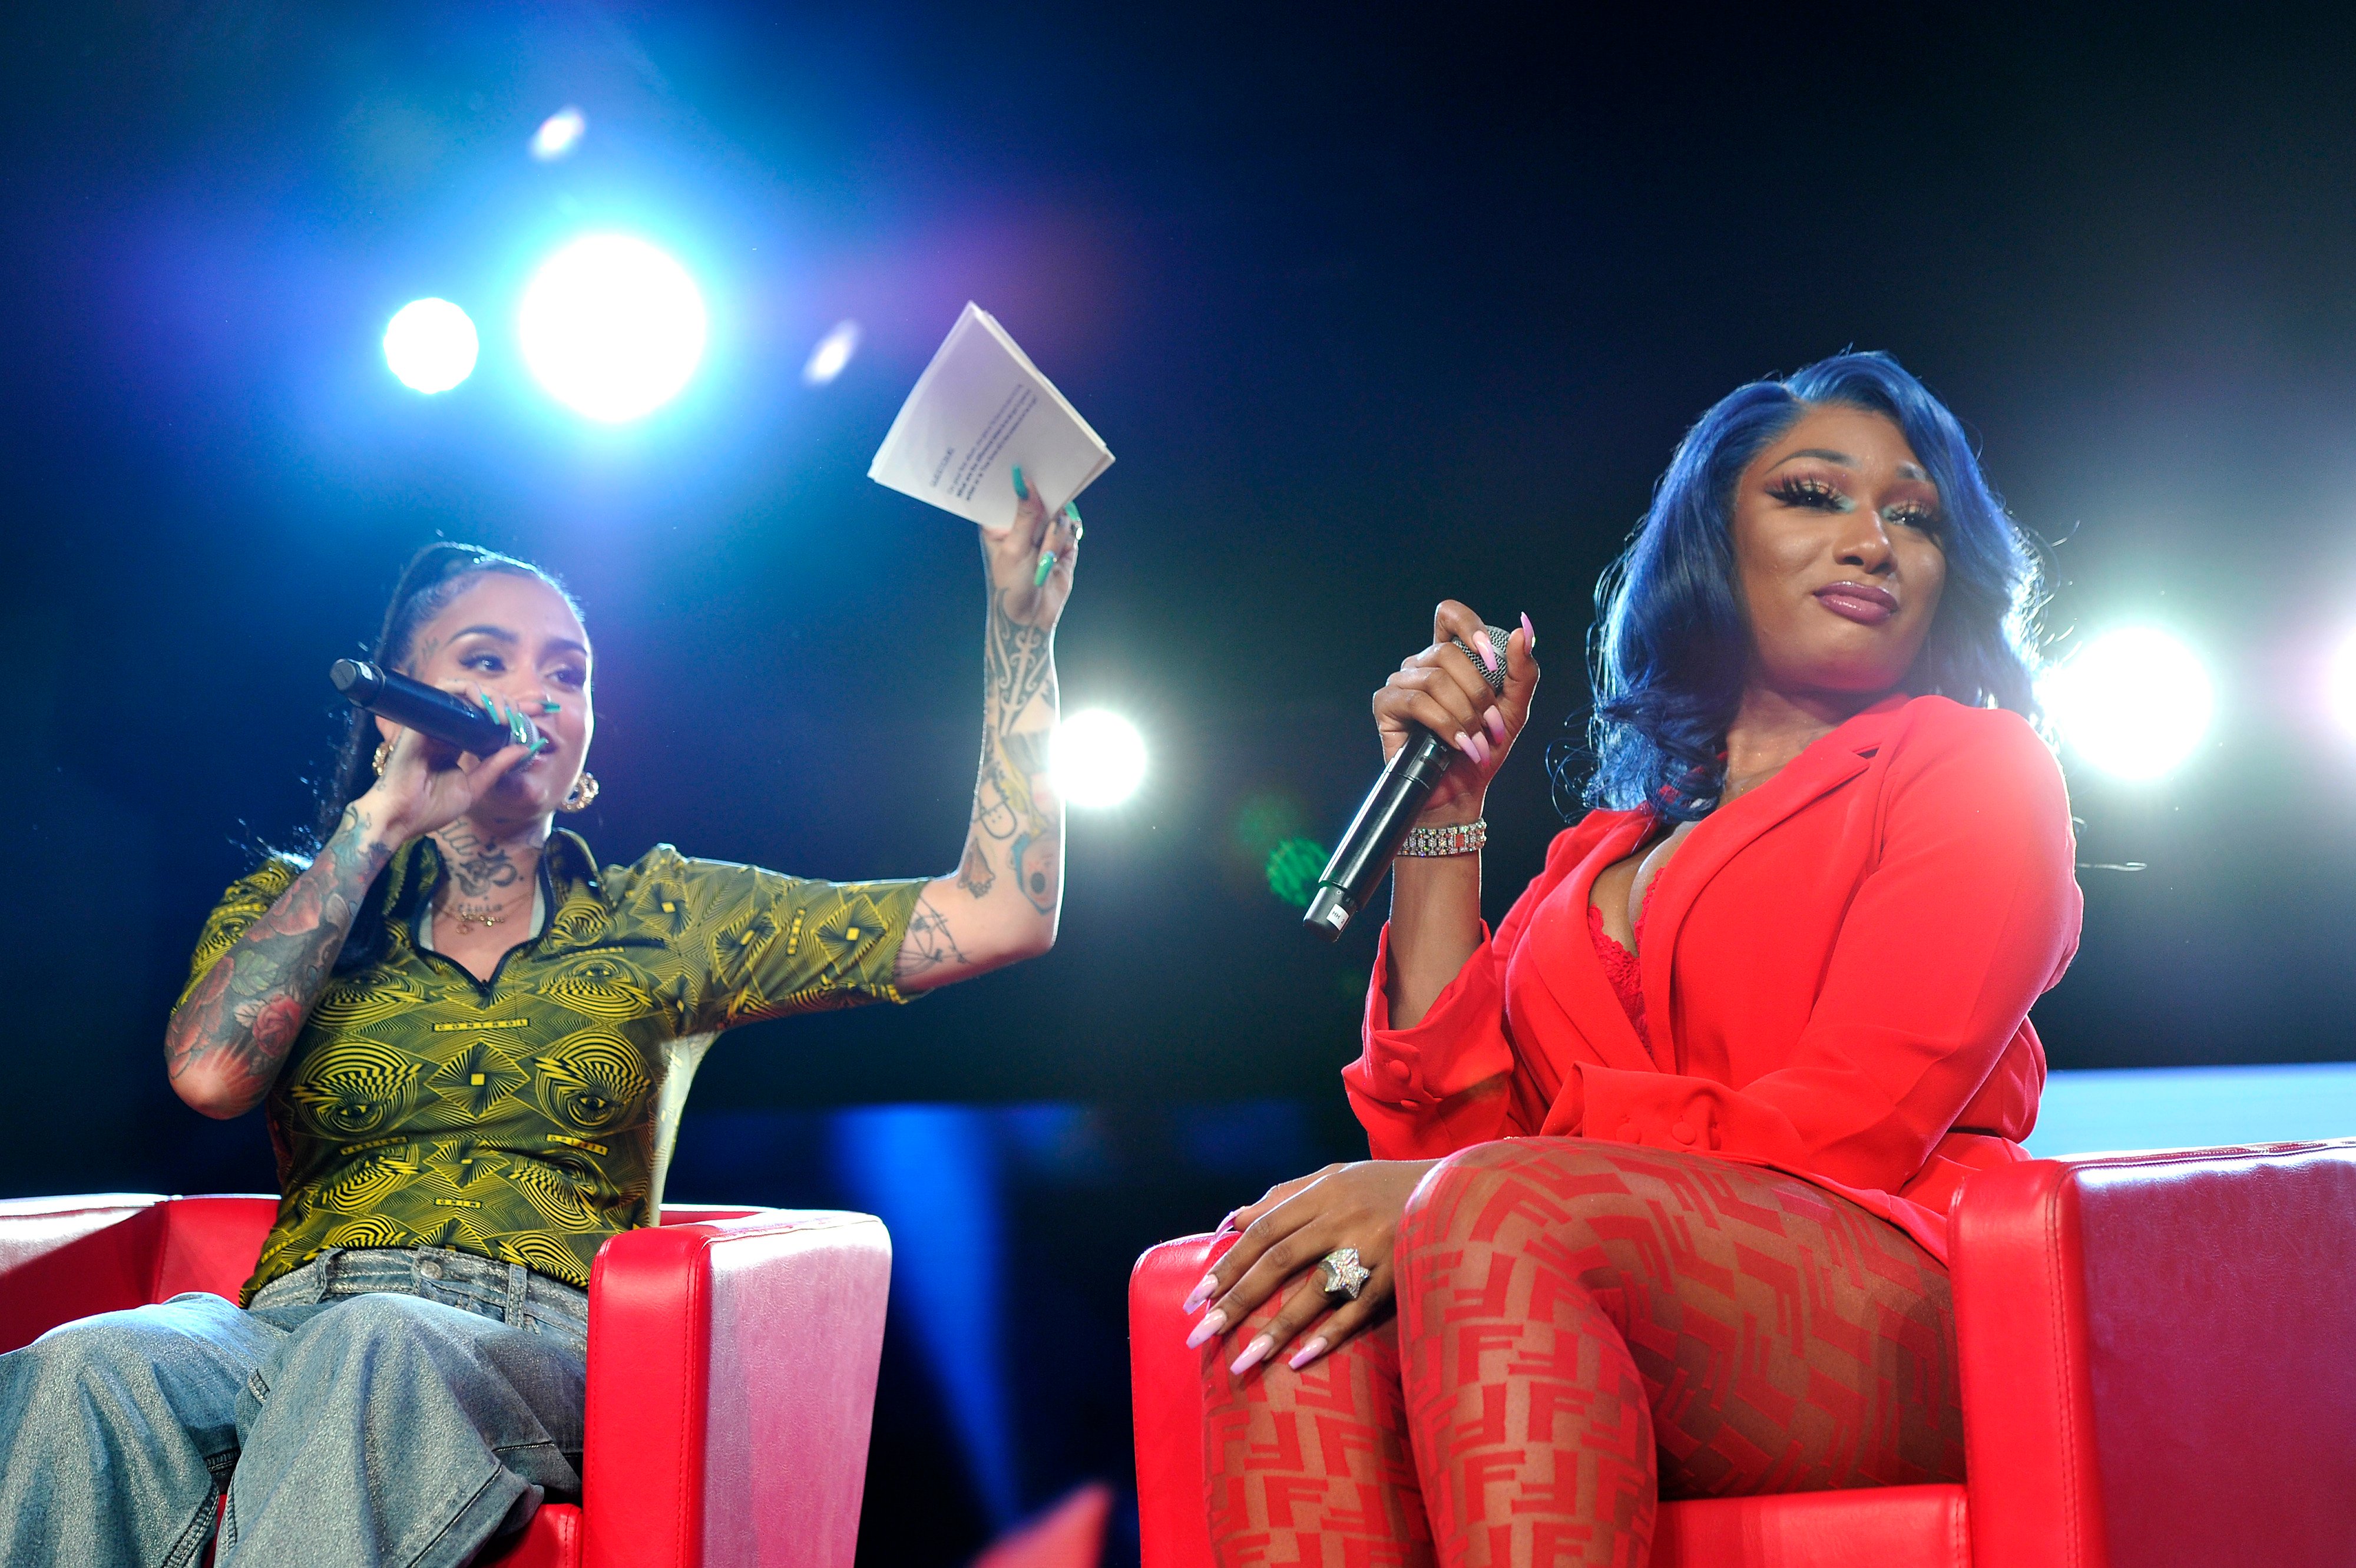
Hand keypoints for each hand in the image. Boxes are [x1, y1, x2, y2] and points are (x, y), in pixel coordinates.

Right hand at [356, 683, 540, 845]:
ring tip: (508, 716)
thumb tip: (525, 748)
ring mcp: (433, 723)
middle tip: (527, 715)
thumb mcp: (475, 788)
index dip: (516, 710)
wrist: (401, 819)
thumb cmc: (430, 808)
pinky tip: (489, 710)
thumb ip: (497, 767)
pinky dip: (470, 694)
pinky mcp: (423, 721)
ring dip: (492, 697)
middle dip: (510, 702)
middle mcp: (445, 728)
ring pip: (466, 691)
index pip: (490, 719)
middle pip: (482, 701)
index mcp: (456, 743)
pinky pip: (446, 693)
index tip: (543, 709)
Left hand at [984, 467, 1080, 630]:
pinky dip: (1067, 539)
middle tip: (1046, 497)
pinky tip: (1058, 552)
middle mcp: (1022, 524)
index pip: (1009, 492)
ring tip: (1044, 558)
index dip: (1017, 479)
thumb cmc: (1011, 586)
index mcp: (1000, 523)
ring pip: (1058, 515)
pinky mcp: (1063, 545)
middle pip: (1038, 497)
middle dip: (1045, 500)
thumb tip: (1025, 482)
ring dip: (1054, 535)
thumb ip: (1025, 516)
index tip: (1025, 460)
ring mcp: (1044, 533)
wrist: (1030, 620)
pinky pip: (1071, 530)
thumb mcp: (1015, 549)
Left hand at [1182, 1159, 1437, 1374]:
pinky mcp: (1400, 1274)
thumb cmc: (1390, 1187)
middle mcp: (1344, 1217)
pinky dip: (1329, 1335)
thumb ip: (1285, 1196)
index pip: (1264, 1231)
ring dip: (1275, 1327)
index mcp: (1325, 1191)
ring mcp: (1373, 1248)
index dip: (1229, 1264)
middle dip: (1236, 1299)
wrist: (1462, 1189)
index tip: (1197, 1296)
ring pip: (1314, 1291)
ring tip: (1241, 1360)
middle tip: (1200, 1333)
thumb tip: (1234, 1219)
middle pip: (1279, 1261)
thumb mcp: (1338, 1177)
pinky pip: (1359, 1310)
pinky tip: (1300, 1360)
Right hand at [1371, 601, 1538, 822]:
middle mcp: (1422, 664)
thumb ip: (1522, 671)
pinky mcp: (1385, 705)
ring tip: (1475, 741)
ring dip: (1464, 714)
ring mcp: (1401, 683)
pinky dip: (1444, 724)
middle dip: (1478, 692)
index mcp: (1450, 658)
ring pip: (1435, 678)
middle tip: (1490, 725)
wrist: (1460, 793)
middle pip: (1449, 651)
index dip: (1470, 626)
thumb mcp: (1514, 710)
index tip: (1492, 659)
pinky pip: (1417, 701)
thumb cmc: (1482, 749)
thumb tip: (1523, 630)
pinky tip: (1456, 744)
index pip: (1449, 615)